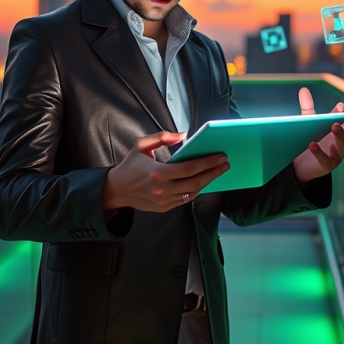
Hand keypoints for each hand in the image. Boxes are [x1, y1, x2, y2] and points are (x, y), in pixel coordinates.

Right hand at [102, 131, 230, 212]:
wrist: (117, 189)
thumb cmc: (130, 165)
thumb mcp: (141, 145)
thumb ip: (161, 137)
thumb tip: (182, 135)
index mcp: (157, 173)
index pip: (189, 168)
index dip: (207, 163)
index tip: (220, 157)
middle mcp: (161, 189)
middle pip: (195, 182)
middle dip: (213, 173)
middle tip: (225, 164)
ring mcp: (163, 201)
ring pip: (192, 193)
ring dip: (208, 182)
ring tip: (218, 172)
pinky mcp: (164, 208)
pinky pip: (185, 200)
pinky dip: (196, 190)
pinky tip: (204, 181)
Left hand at [292, 88, 343, 183]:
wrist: (301, 166)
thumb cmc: (311, 142)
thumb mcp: (310, 124)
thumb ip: (308, 108)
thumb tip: (304, 89)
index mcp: (341, 132)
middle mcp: (342, 144)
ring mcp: (336, 156)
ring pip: (343, 146)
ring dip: (340, 135)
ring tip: (334, 125)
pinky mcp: (326, 167)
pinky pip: (326, 160)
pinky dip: (320, 152)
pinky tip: (312, 144)